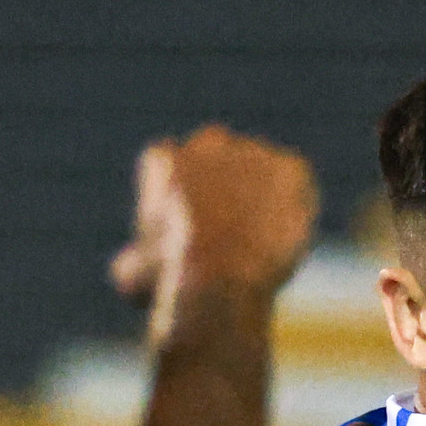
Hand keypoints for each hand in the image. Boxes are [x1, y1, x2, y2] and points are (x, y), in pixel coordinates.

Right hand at [109, 125, 318, 344]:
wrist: (221, 279)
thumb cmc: (172, 281)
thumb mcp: (135, 278)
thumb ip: (132, 264)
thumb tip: (128, 268)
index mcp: (164, 161)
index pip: (171, 164)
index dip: (181, 195)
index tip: (188, 226)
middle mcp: (207, 144)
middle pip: (218, 154)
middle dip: (223, 183)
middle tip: (233, 225)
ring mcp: (251, 153)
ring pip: (260, 169)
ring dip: (262, 193)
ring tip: (263, 235)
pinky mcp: (289, 169)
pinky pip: (296, 179)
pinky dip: (297, 201)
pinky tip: (289, 232)